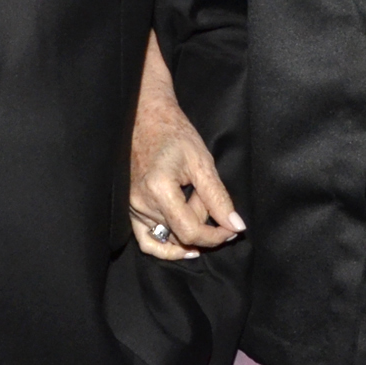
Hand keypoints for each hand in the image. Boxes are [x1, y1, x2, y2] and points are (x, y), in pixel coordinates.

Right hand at [129, 31, 245, 261]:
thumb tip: (235, 226)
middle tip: (207, 193)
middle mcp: (140, 202)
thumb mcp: (203, 162)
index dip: (215, 236)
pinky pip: (146, 240)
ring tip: (194, 201)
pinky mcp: (129, 209)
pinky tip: (184, 245)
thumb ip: (219, 198)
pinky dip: (165, 246)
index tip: (231, 229)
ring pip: (169, 236)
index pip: (189, 231)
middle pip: (181, 233)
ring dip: (188, 225)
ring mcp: (132, 207)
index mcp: (158, 189)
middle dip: (204, 221)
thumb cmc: (174, 133)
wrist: (146, 117)